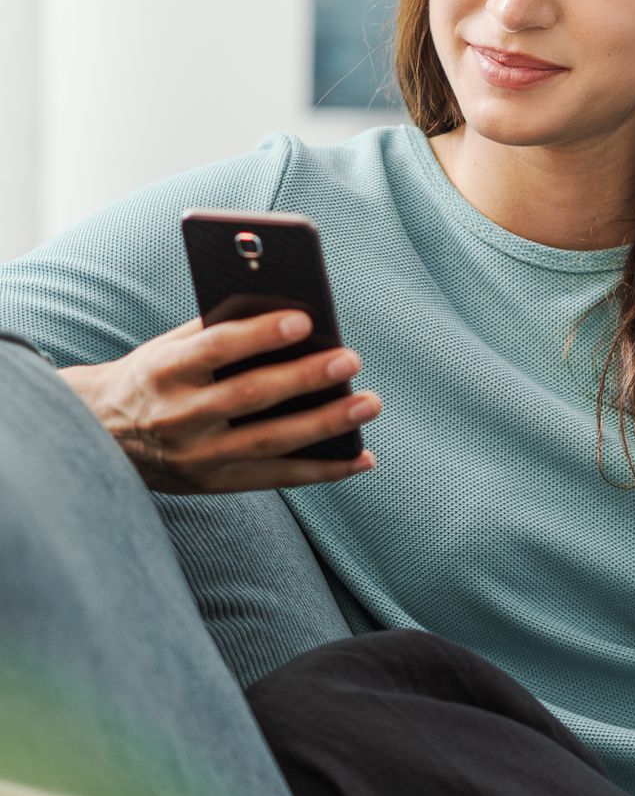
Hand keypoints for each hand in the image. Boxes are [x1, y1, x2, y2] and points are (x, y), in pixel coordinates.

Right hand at [58, 310, 381, 493]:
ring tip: (368, 404)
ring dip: (326, 424)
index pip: (216, 349)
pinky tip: (360, 457)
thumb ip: (218, 330)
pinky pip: (278, 478)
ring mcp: (198, 456)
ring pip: (271, 442)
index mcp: (165, 371)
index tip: (304, 319)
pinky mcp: (215, 483)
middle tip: (351, 360)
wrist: (106, 435)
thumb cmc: (155, 376)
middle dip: (304, 378)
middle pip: (250, 396)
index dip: (260, 334)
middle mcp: (180, 416)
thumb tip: (290, 312)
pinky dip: (324, 470)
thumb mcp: (169, 347)